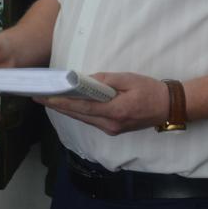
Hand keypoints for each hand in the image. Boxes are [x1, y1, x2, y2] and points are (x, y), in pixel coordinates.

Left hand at [34, 73, 169, 135]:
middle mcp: (111, 124)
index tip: (44, 97)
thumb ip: (105, 80)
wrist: (169, 106)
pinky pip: (90, 120)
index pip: (81, 107)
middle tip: (38, 97)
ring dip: (66, 109)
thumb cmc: (150, 89)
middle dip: (57, 106)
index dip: (60, 102)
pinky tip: (68, 104)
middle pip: (78, 115)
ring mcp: (112, 129)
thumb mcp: (127, 78)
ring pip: (83, 119)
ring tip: (47, 99)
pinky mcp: (113, 129)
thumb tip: (84, 80)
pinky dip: (78, 112)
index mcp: (115, 111)